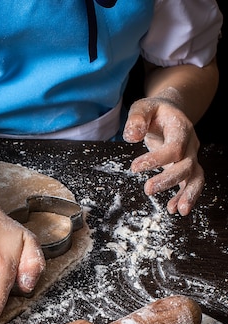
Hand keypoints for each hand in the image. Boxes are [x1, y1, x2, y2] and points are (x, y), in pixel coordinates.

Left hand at [123, 96, 203, 215]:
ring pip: (196, 177)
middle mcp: (190, 144)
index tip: (134, 168)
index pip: (174, 147)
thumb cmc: (155, 112)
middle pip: (186, 165)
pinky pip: (191, 184)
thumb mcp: (143, 108)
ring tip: (176, 210)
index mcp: (181, 128)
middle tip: (147, 189)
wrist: (171, 112)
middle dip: (168, 179)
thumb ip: (137, 118)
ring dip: (187, 195)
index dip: (156, 159)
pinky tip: (173, 209)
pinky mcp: (187, 167)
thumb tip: (132, 136)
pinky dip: (183, 197)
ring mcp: (191, 156)